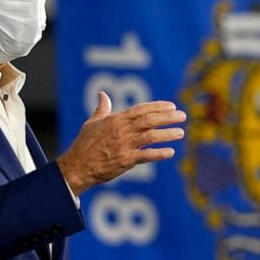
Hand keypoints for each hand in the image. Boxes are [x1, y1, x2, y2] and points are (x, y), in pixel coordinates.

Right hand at [56, 91, 185, 194]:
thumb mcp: (92, 122)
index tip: (172, 106)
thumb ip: (101, 108)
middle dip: (168, 117)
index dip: (158, 106)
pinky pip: (146, 156)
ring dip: (168, 134)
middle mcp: (122, 130)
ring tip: (181, 132)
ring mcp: (124, 145)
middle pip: (150, 120)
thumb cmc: (84, 144)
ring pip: (151, 136)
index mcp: (116, 119)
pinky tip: (170, 152)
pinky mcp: (125, 161)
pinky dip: (159, 153)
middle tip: (182, 116)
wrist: (77, 166)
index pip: (141, 109)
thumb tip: (102, 94)